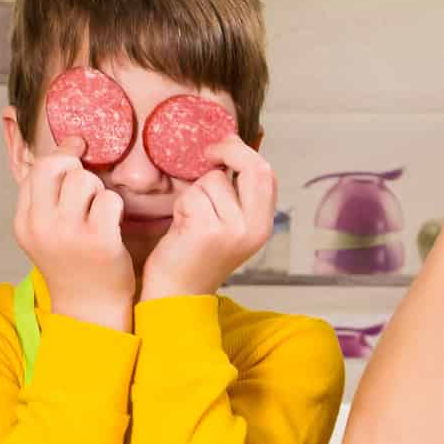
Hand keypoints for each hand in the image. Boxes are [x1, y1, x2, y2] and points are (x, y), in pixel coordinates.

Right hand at [14, 141, 134, 330]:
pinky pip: (111, 200)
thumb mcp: (43, 233)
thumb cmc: (71, 264)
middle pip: (59, 166)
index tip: (78, 151)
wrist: (89, 309)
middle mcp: (42, 226)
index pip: (38, 168)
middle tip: (89, 187)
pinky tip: (113, 225)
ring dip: (99, 190)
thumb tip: (65, 150)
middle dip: (78, 168)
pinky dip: (116, 208)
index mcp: (24, 222)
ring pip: (86, 179)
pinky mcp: (100, 242)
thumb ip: (44, 198)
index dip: (61, 154)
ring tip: (99, 212)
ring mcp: (70, 234)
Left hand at [140, 137, 276, 301]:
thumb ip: (236, 195)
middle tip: (207, 153)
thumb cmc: (196, 256)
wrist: (177, 295)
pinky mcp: (206, 230)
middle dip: (227, 151)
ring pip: (212, 181)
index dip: (244, 153)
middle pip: (253, 168)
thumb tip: (229, 148)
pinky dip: (181, 206)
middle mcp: (254, 227)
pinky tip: (180, 228)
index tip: (222, 148)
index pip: (266, 174)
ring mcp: (232, 229)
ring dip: (194, 193)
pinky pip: (192, 195)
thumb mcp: (229, 226)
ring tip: (189, 220)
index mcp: (262, 224)